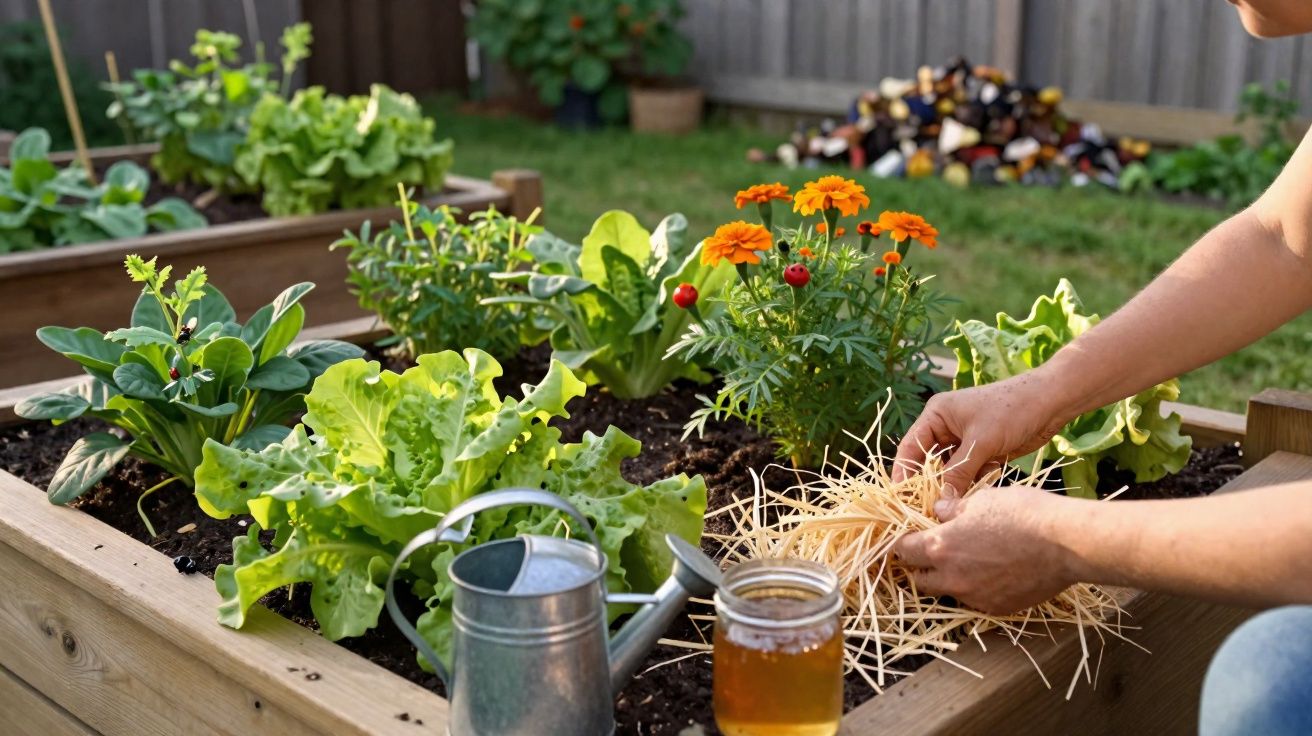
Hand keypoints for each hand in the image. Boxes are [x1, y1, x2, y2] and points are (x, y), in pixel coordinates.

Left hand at [892, 486, 1076, 613]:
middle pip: (920, 580)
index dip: (905, 543)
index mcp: (940, 547)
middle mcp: (952, 578)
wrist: (1066, 543)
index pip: (904, 550)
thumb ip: (952, 509)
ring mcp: (974, 598)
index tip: (911, 538)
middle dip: (922, 567)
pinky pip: (975, 601)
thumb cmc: (1023, 513)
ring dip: (949, 580)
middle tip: (936, 552)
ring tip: (970, 561)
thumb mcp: (982, 500)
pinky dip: (976, 589)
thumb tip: (939, 511)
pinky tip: (994, 572)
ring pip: (948, 593)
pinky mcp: (997, 608)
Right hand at [893, 372, 1072, 495]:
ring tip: (952, 507)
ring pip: (949, 472)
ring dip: (953, 487)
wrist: (1051, 402)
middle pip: (928, 463)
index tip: (900, 499)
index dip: (903, 473)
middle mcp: (946, 428)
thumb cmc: (1011, 410)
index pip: (911, 448)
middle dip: (930, 485)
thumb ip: (958, 472)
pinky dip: (972, 484)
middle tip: (927, 510)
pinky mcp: (982, 452)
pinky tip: (979, 492)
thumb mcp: (981, 442)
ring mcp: (965, 441)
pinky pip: (968, 474)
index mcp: (936, 415)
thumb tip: (941, 503)